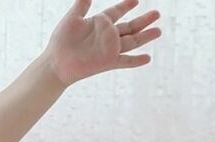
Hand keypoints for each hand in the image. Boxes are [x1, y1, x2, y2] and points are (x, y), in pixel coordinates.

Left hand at [43, 0, 161, 86]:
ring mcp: (109, 49)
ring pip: (132, 41)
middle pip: (130, 26)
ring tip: (158, 31)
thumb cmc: (61, 41)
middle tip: (157, 13)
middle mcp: (107, 36)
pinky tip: (148, 59)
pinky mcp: (108, 62)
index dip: (126, 5)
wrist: (56, 63)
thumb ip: (82, 3)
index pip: (117, 12)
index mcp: (99, 23)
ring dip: (145, 37)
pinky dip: (136, 61)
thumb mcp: (72, 17)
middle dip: (143, 20)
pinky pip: (125, 62)